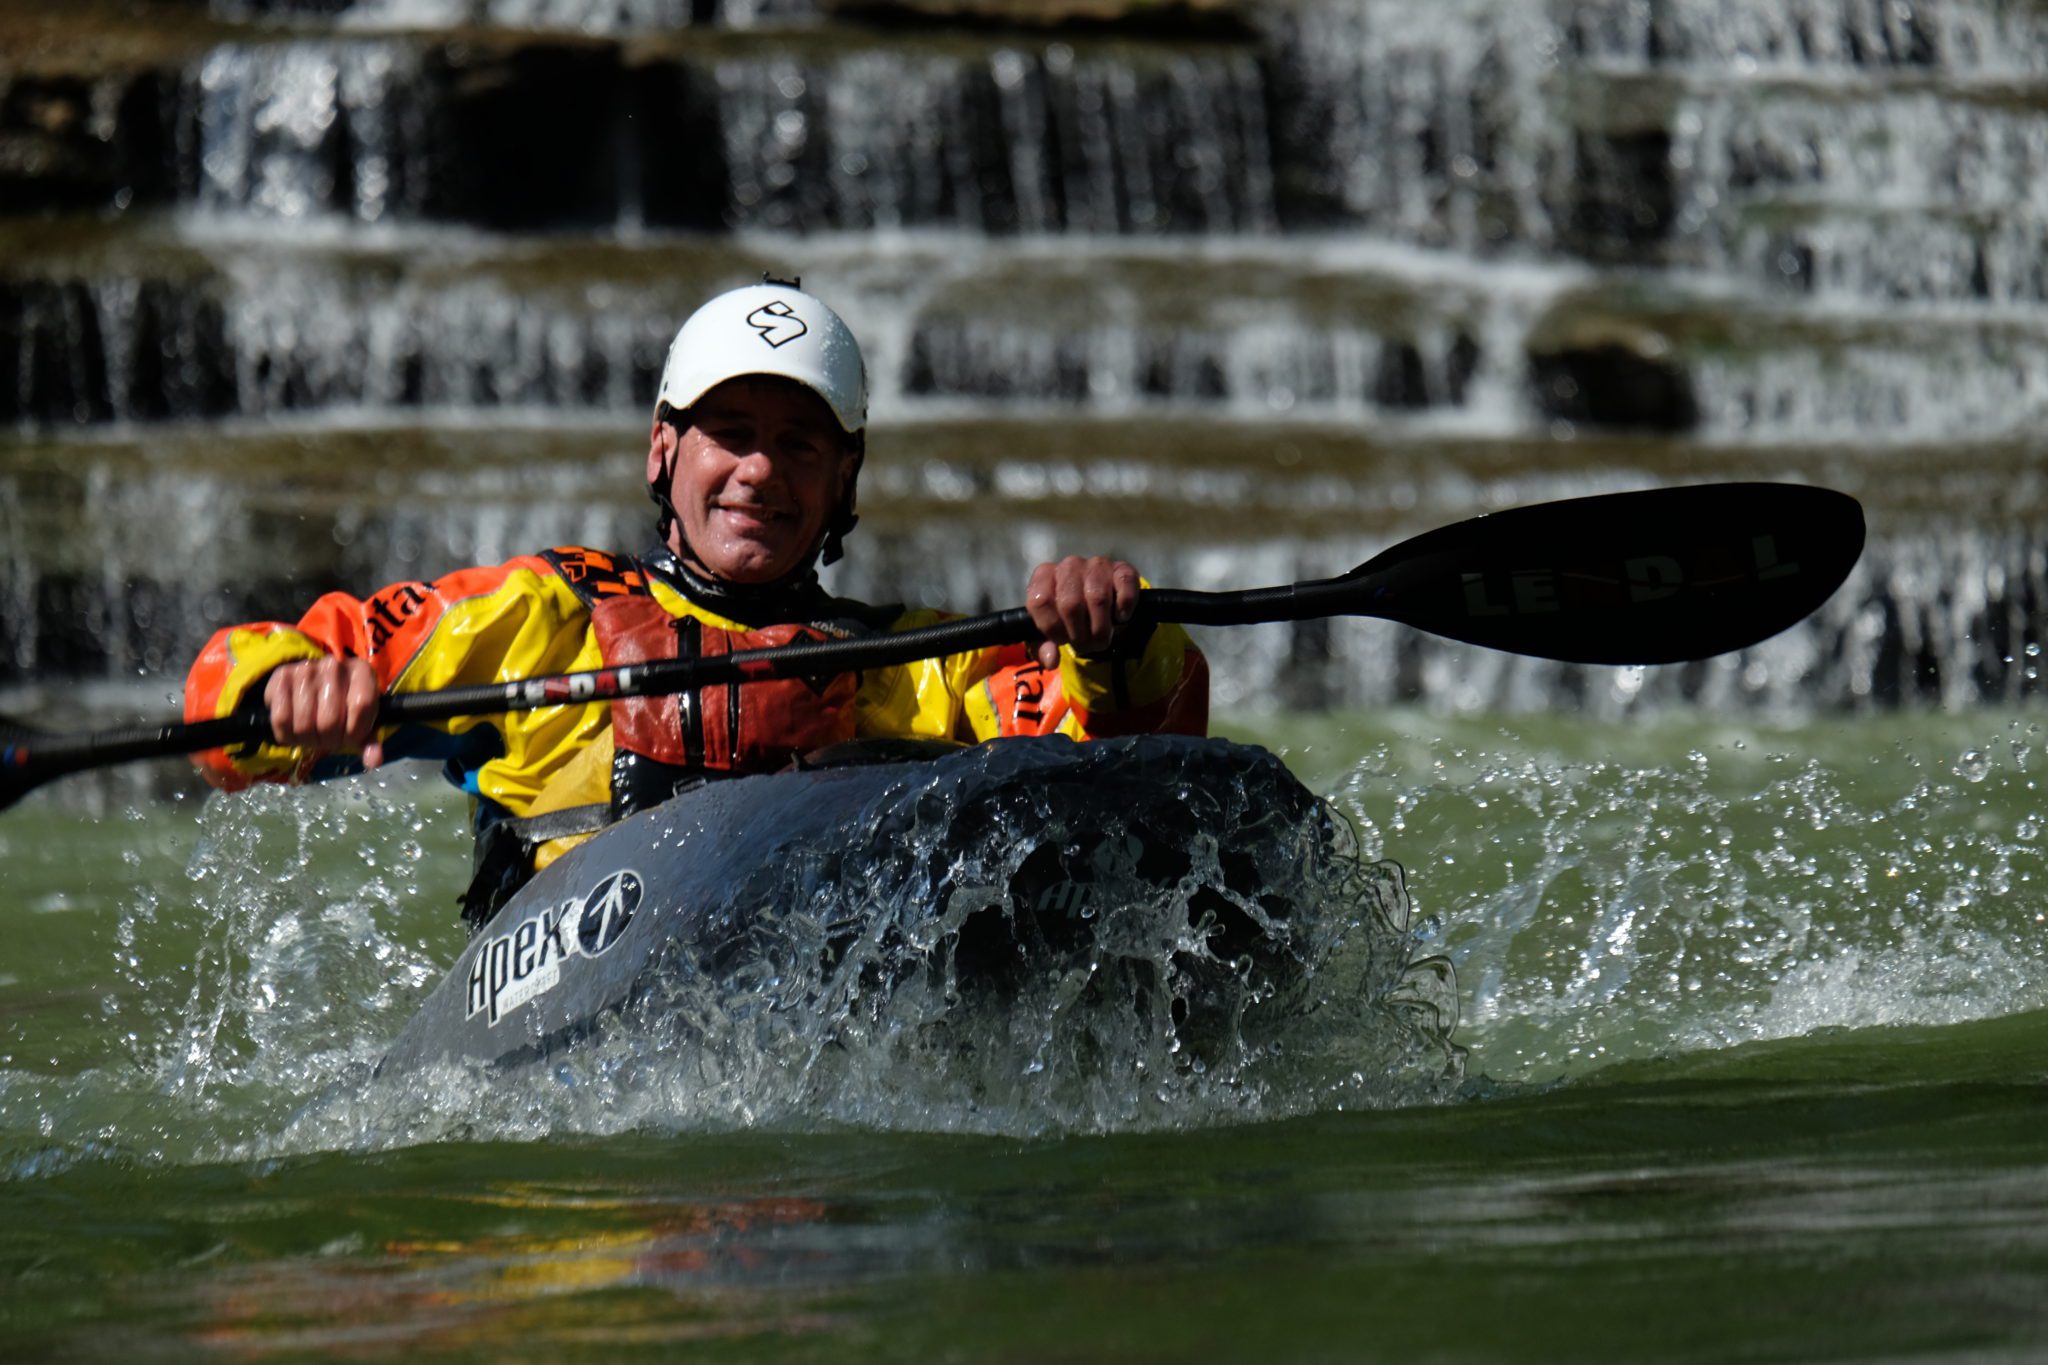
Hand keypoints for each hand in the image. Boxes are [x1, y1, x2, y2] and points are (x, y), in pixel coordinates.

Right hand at [262, 656, 384, 768]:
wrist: (314, 684)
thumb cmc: (344, 705)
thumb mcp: (362, 719)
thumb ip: (369, 741)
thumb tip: (373, 761)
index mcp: (362, 672)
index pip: (361, 707)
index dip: (354, 732)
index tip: (350, 738)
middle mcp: (334, 665)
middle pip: (329, 722)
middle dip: (329, 741)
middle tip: (328, 740)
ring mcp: (306, 669)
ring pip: (304, 724)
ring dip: (308, 740)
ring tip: (313, 736)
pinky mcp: (281, 676)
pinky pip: (280, 719)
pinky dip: (287, 735)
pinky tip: (295, 731)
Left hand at [1024, 556, 1140, 671]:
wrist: (1103, 604)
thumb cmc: (1070, 619)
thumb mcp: (1052, 633)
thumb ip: (1044, 648)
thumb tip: (1051, 660)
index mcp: (1044, 577)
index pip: (1040, 602)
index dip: (1052, 628)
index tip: (1062, 640)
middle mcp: (1068, 565)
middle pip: (1070, 604)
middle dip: (1080, 634)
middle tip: (1087, 645)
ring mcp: (1096, 565)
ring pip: (1098, 598)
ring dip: (1101, 627)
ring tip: (1102, 638)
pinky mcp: (1122, 568)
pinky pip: (1124, 587)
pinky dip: (1124, 609)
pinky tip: (1120, 618)